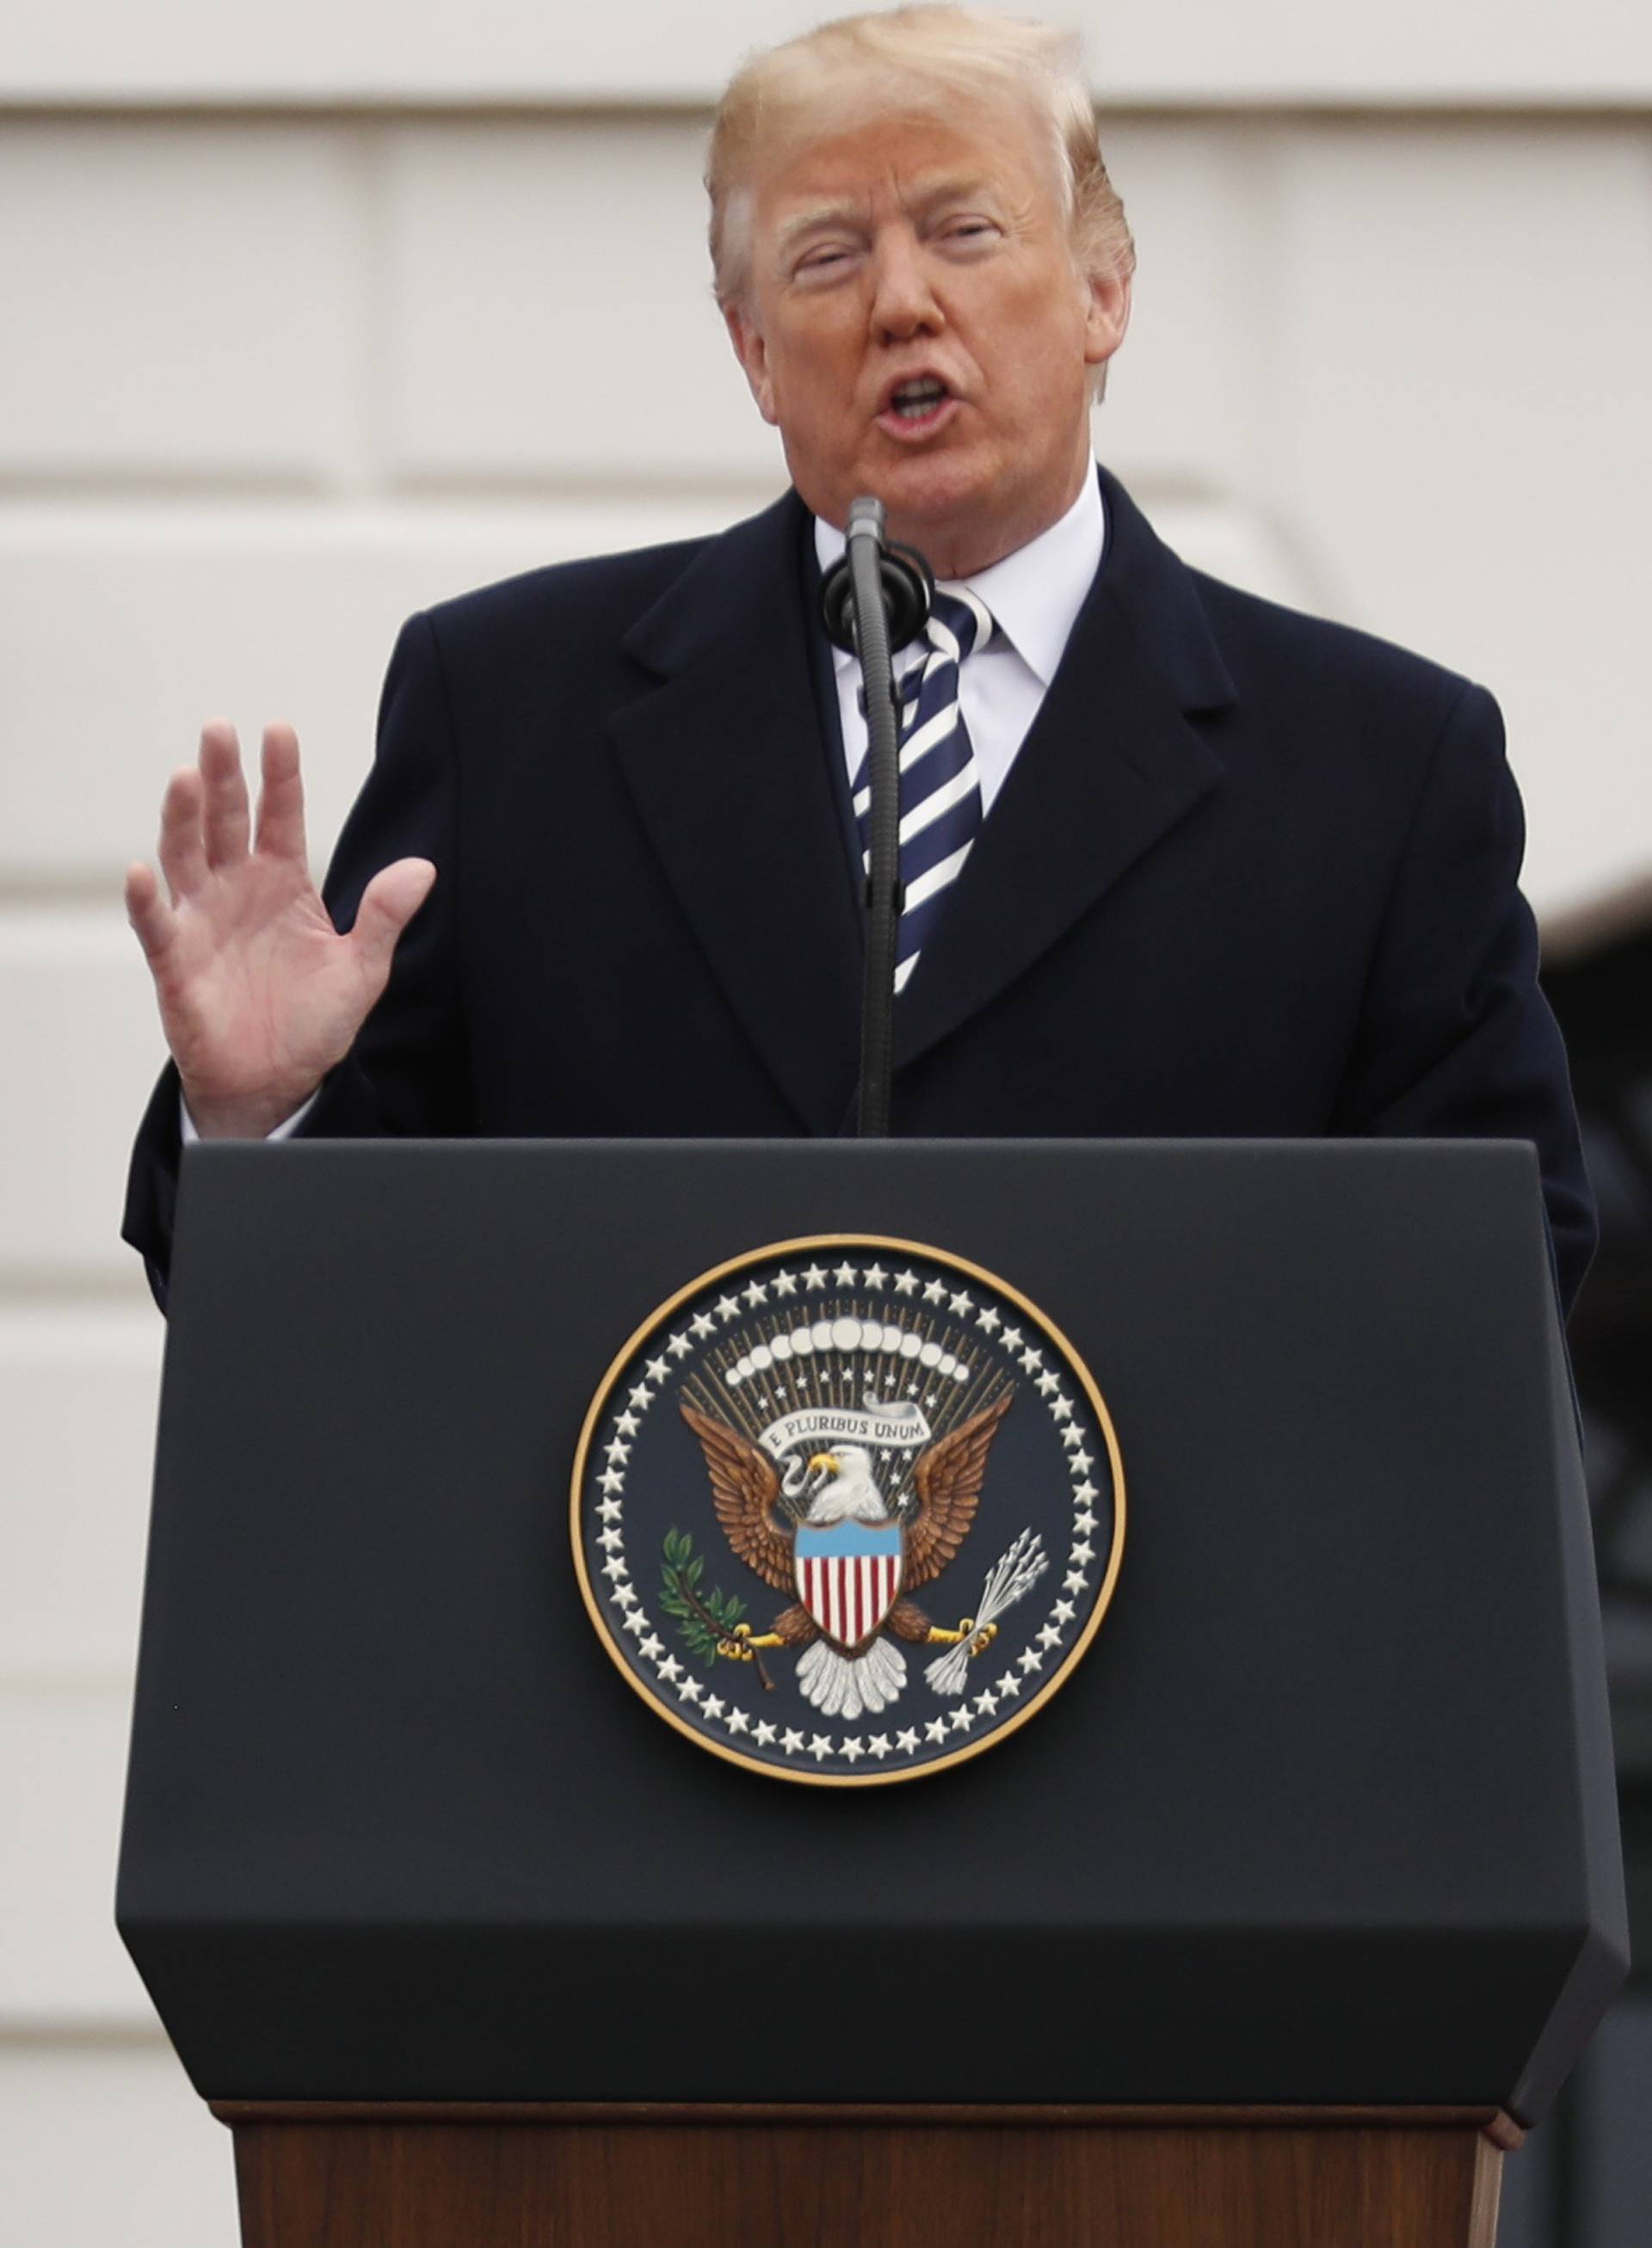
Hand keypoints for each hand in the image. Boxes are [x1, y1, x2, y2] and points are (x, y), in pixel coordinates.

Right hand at [125, 721, 435, 1138]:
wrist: (277, 1085)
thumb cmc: (313, 1024)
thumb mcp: (363, 971)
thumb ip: (385, 917)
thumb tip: (422, 868)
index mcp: (283, 883)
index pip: (280, 816)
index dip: (280, 775)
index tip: (279, 730)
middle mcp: (237, 890)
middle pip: (225, 821)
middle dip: (222, 776)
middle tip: (218, 730)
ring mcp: (202, 921)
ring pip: (185, 857)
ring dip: (181, 818)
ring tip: (184, 777)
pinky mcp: (176, 963)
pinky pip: (156, 926)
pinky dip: (144, 900)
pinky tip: (139, 872)